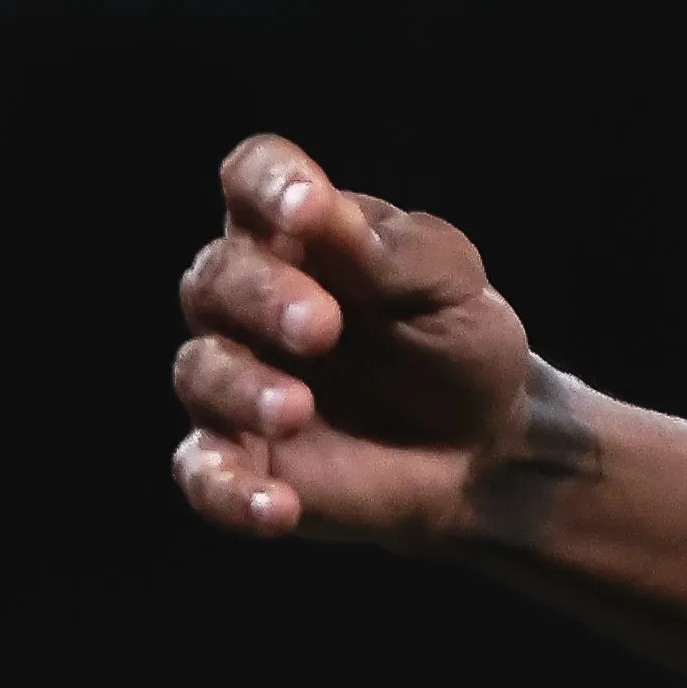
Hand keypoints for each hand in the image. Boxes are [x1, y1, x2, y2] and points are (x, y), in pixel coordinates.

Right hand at [173, 133, 552, 544]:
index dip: (268, 185)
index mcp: (298, 235)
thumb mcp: (448, 286)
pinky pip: (204, 475)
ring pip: (202, 373)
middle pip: (217, 278)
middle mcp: (247, 302)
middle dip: (263, 299)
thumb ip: (389, 252)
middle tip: (323, 329)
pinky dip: (230, 491)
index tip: (308, 205)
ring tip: (297, 410)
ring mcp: (233, 382)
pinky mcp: (236, 462)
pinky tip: (274, 507)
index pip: (253, 180)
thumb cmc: (457, 341)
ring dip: (243, 390)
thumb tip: (322, 212)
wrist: (485, 447)